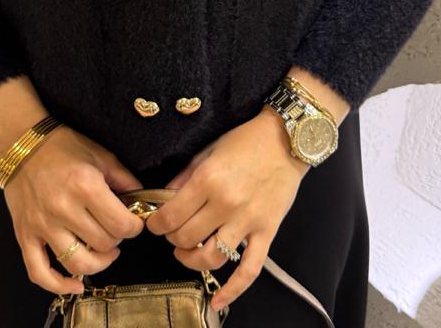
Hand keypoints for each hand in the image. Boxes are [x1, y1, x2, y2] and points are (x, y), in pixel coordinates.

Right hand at [3, 125, 145, 294]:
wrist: (23, 146)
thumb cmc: (64, 148)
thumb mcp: (102, 157)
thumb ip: (125, 180)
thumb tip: (143, 202)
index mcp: (85, 186)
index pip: (121, 224)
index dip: (134, 227)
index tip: (134, 222)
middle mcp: (63, 209)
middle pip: (103, 244)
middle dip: (117, 239)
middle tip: (115, 227)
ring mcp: (42, 225)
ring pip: (77, 263)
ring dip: (98, 262)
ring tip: (104, 251)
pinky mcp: (25, 236)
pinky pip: (40, 273)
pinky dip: (59, 285)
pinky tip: (76, 284)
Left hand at [144, 106, 310, 311]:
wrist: (286, 140)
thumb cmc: (246, 141)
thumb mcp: (208, 151)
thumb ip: (184, 176)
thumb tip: (164, 197)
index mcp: (208, 180)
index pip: (171, 215)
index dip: (156, 224)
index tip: (155, 224)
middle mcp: (226, 203)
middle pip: (186, 238)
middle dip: (172, 239)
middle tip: (172, 232)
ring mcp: (247, 220)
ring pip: (211, 257)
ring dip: (191, 261)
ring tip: (186, 253)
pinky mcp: (266, 232)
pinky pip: (249, 269)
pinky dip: (233, 289)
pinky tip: (218, 300)